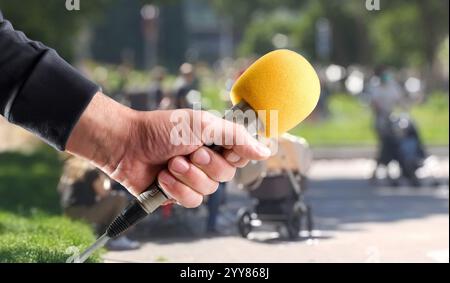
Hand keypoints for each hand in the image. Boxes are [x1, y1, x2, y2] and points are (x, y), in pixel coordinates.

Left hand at [66, 93, 270, 206]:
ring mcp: (192, 178)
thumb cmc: (162, 128)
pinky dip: (176, 189)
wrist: (127, 145)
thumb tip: (265, 151)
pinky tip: (163, 178)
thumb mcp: (203, 125)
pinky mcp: (178, 193)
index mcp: (216, 142)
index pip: (241, 156)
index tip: (216, 146)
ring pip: (208, 190)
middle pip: (226, 175)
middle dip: (204, 164)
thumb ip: (236, 137)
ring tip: (170, 163)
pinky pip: (191, 201)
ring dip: (187, 176)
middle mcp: (207, 161)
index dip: (232, 155)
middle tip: (188, 152)